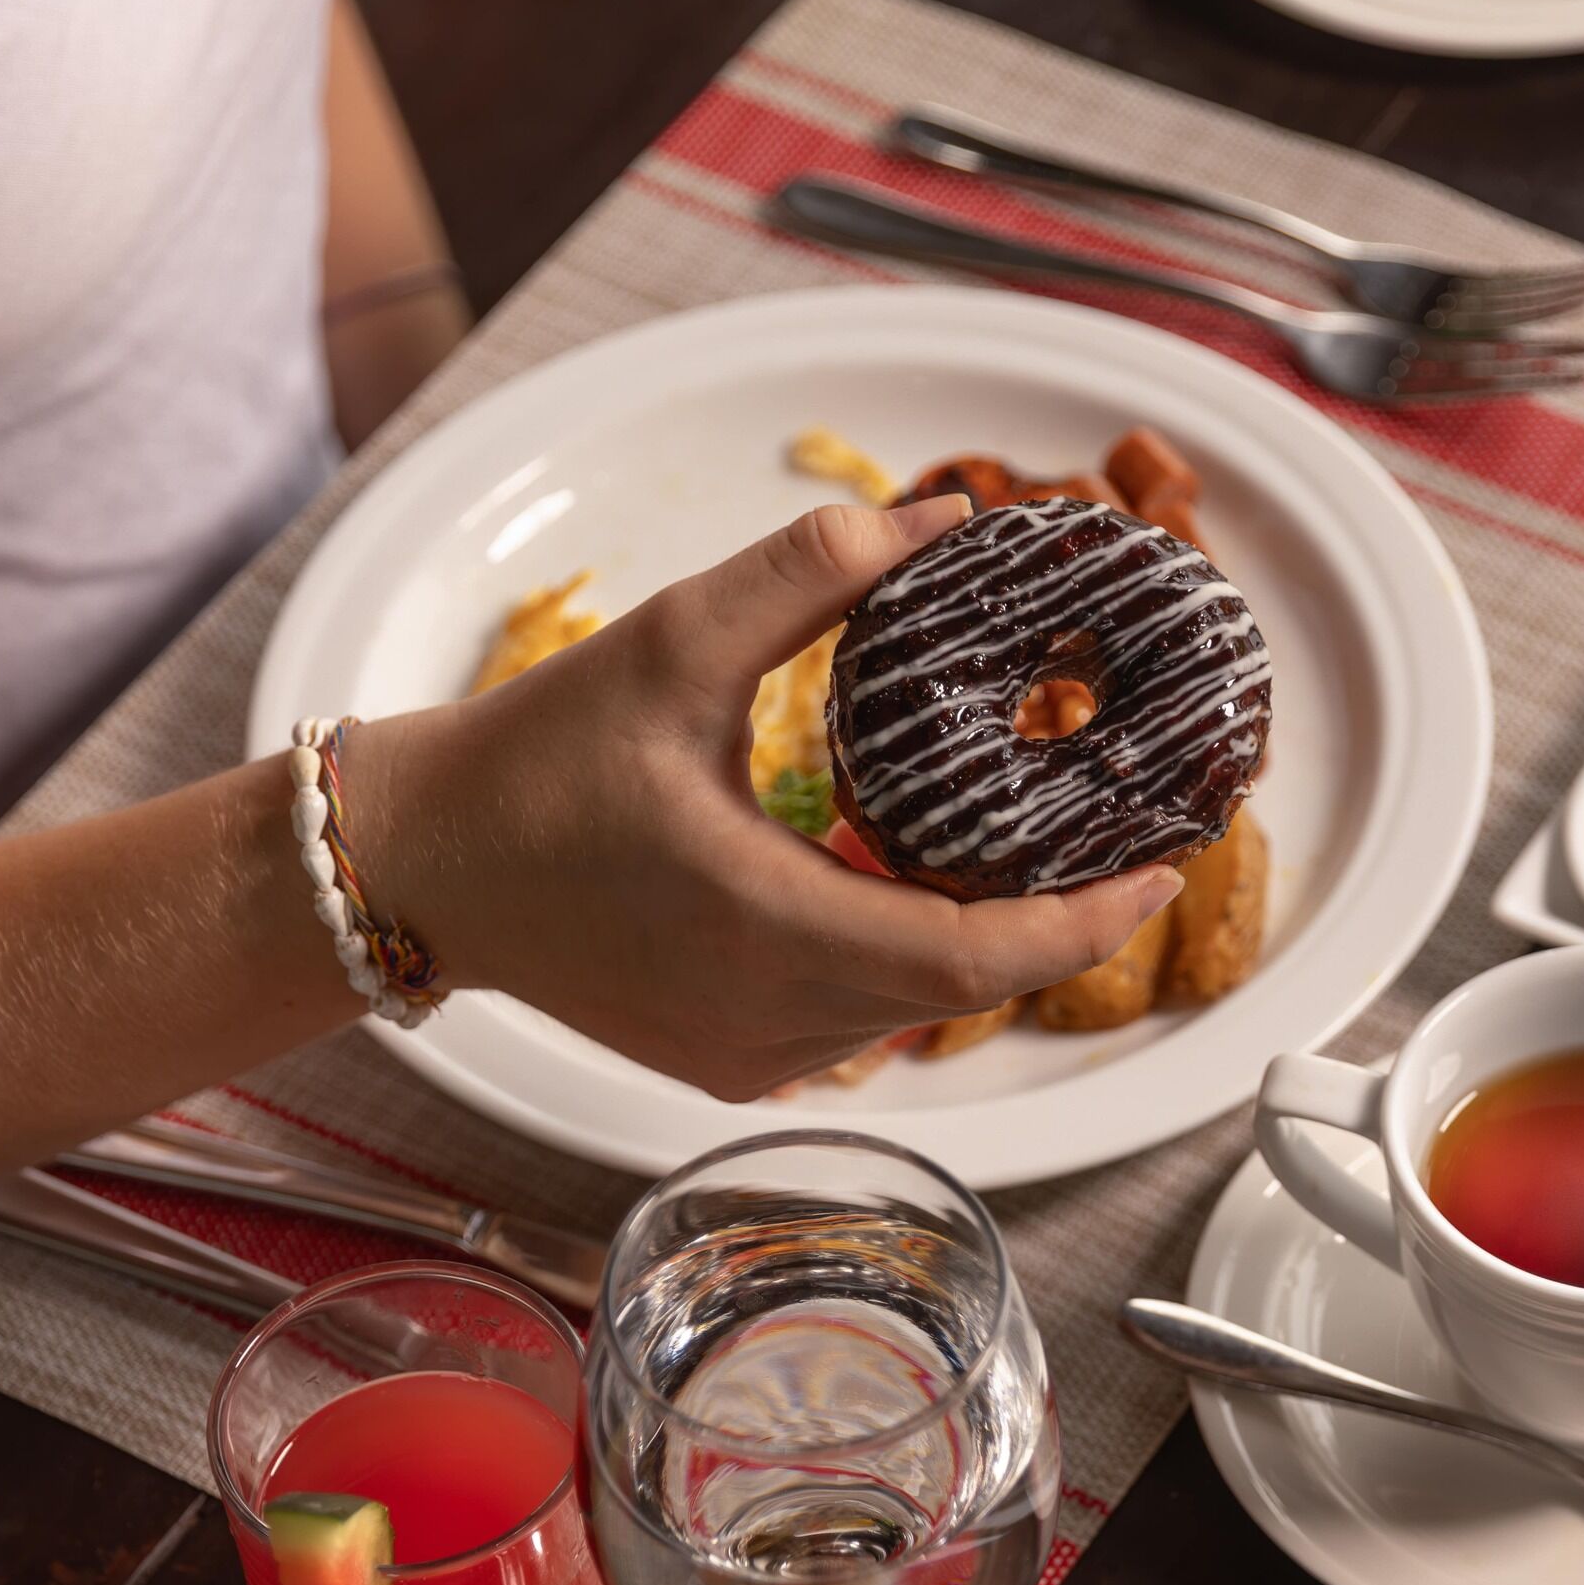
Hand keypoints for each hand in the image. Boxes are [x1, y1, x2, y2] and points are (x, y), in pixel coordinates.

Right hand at [347, 500, 1180, 1095]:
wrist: (422, 866)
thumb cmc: (534, 758)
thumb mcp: (676, 641)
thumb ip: (815, 573)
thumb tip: (946, 519)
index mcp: (767, 930)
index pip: (976, 956)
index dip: (1085, 920)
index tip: (1160, 868)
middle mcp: (771, 1024)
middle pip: (963, 988)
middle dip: (1055, 919)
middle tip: (1125, 839)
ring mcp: (752, 1059)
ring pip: (913, 1009)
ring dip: (978, 938)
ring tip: (1040, 851)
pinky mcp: (730, 1065)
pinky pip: (856, 1019)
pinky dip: (905, 959)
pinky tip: (921, 884)